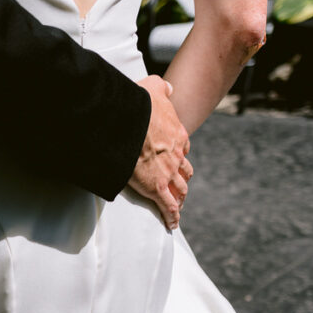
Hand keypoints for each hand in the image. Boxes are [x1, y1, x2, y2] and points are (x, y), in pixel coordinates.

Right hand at [129, 76, 190, 229]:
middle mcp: (176, 156)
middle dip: (183, 180)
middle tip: (180, 187)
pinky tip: (172, 224)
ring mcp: (167, 173)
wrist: (128, 123)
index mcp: (176, 134)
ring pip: (180, 190)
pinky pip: (167, 206)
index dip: (180, 156)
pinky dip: (171, 216)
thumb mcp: (153, 88)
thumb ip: (162, 88)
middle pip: (185, 172)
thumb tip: (168, 88)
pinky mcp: (155, 188)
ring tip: (177, 206)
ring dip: (179, 198)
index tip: (176, 161)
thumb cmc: (137, 105)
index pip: (183, 149)